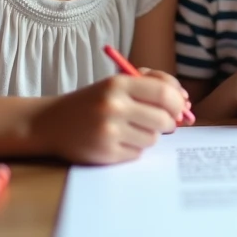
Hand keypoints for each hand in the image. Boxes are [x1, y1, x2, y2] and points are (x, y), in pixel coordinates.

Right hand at [33, 74, 187, 163]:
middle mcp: (113, 107)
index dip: (178, 102)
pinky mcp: (106, 154)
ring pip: (153, 138)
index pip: (164, 93)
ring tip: (129, 128)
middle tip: (158, 120)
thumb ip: (153, 84)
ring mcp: (109, 132)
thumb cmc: (93, 101)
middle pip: (164, 119)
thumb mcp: (118, 83)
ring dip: (148, 135)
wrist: (51, 123)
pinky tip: (117, 140)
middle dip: (167, 122)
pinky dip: (133, 148)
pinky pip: (138, 153)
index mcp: (118, 84)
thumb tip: (184, 102)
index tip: (179, 107)